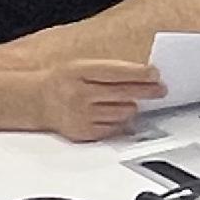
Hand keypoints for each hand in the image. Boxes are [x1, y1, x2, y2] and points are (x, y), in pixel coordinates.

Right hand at [28, 58, 164, 142]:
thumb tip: (146, 77)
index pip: (116, 73)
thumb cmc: (65, 81)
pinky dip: (120, 120)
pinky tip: (113, 113)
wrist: (39, 102)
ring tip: (126, 101)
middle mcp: (78, 94)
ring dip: (130, 106)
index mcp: (78, 72)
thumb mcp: (81, 66)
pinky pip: (115, 128)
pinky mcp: (84, 133)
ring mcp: (81, 115)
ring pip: (123, 112)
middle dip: (147, 91)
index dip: (139, 74)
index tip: (155, 74)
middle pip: (123, 93)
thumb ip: (110, 71)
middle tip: (160, 89)